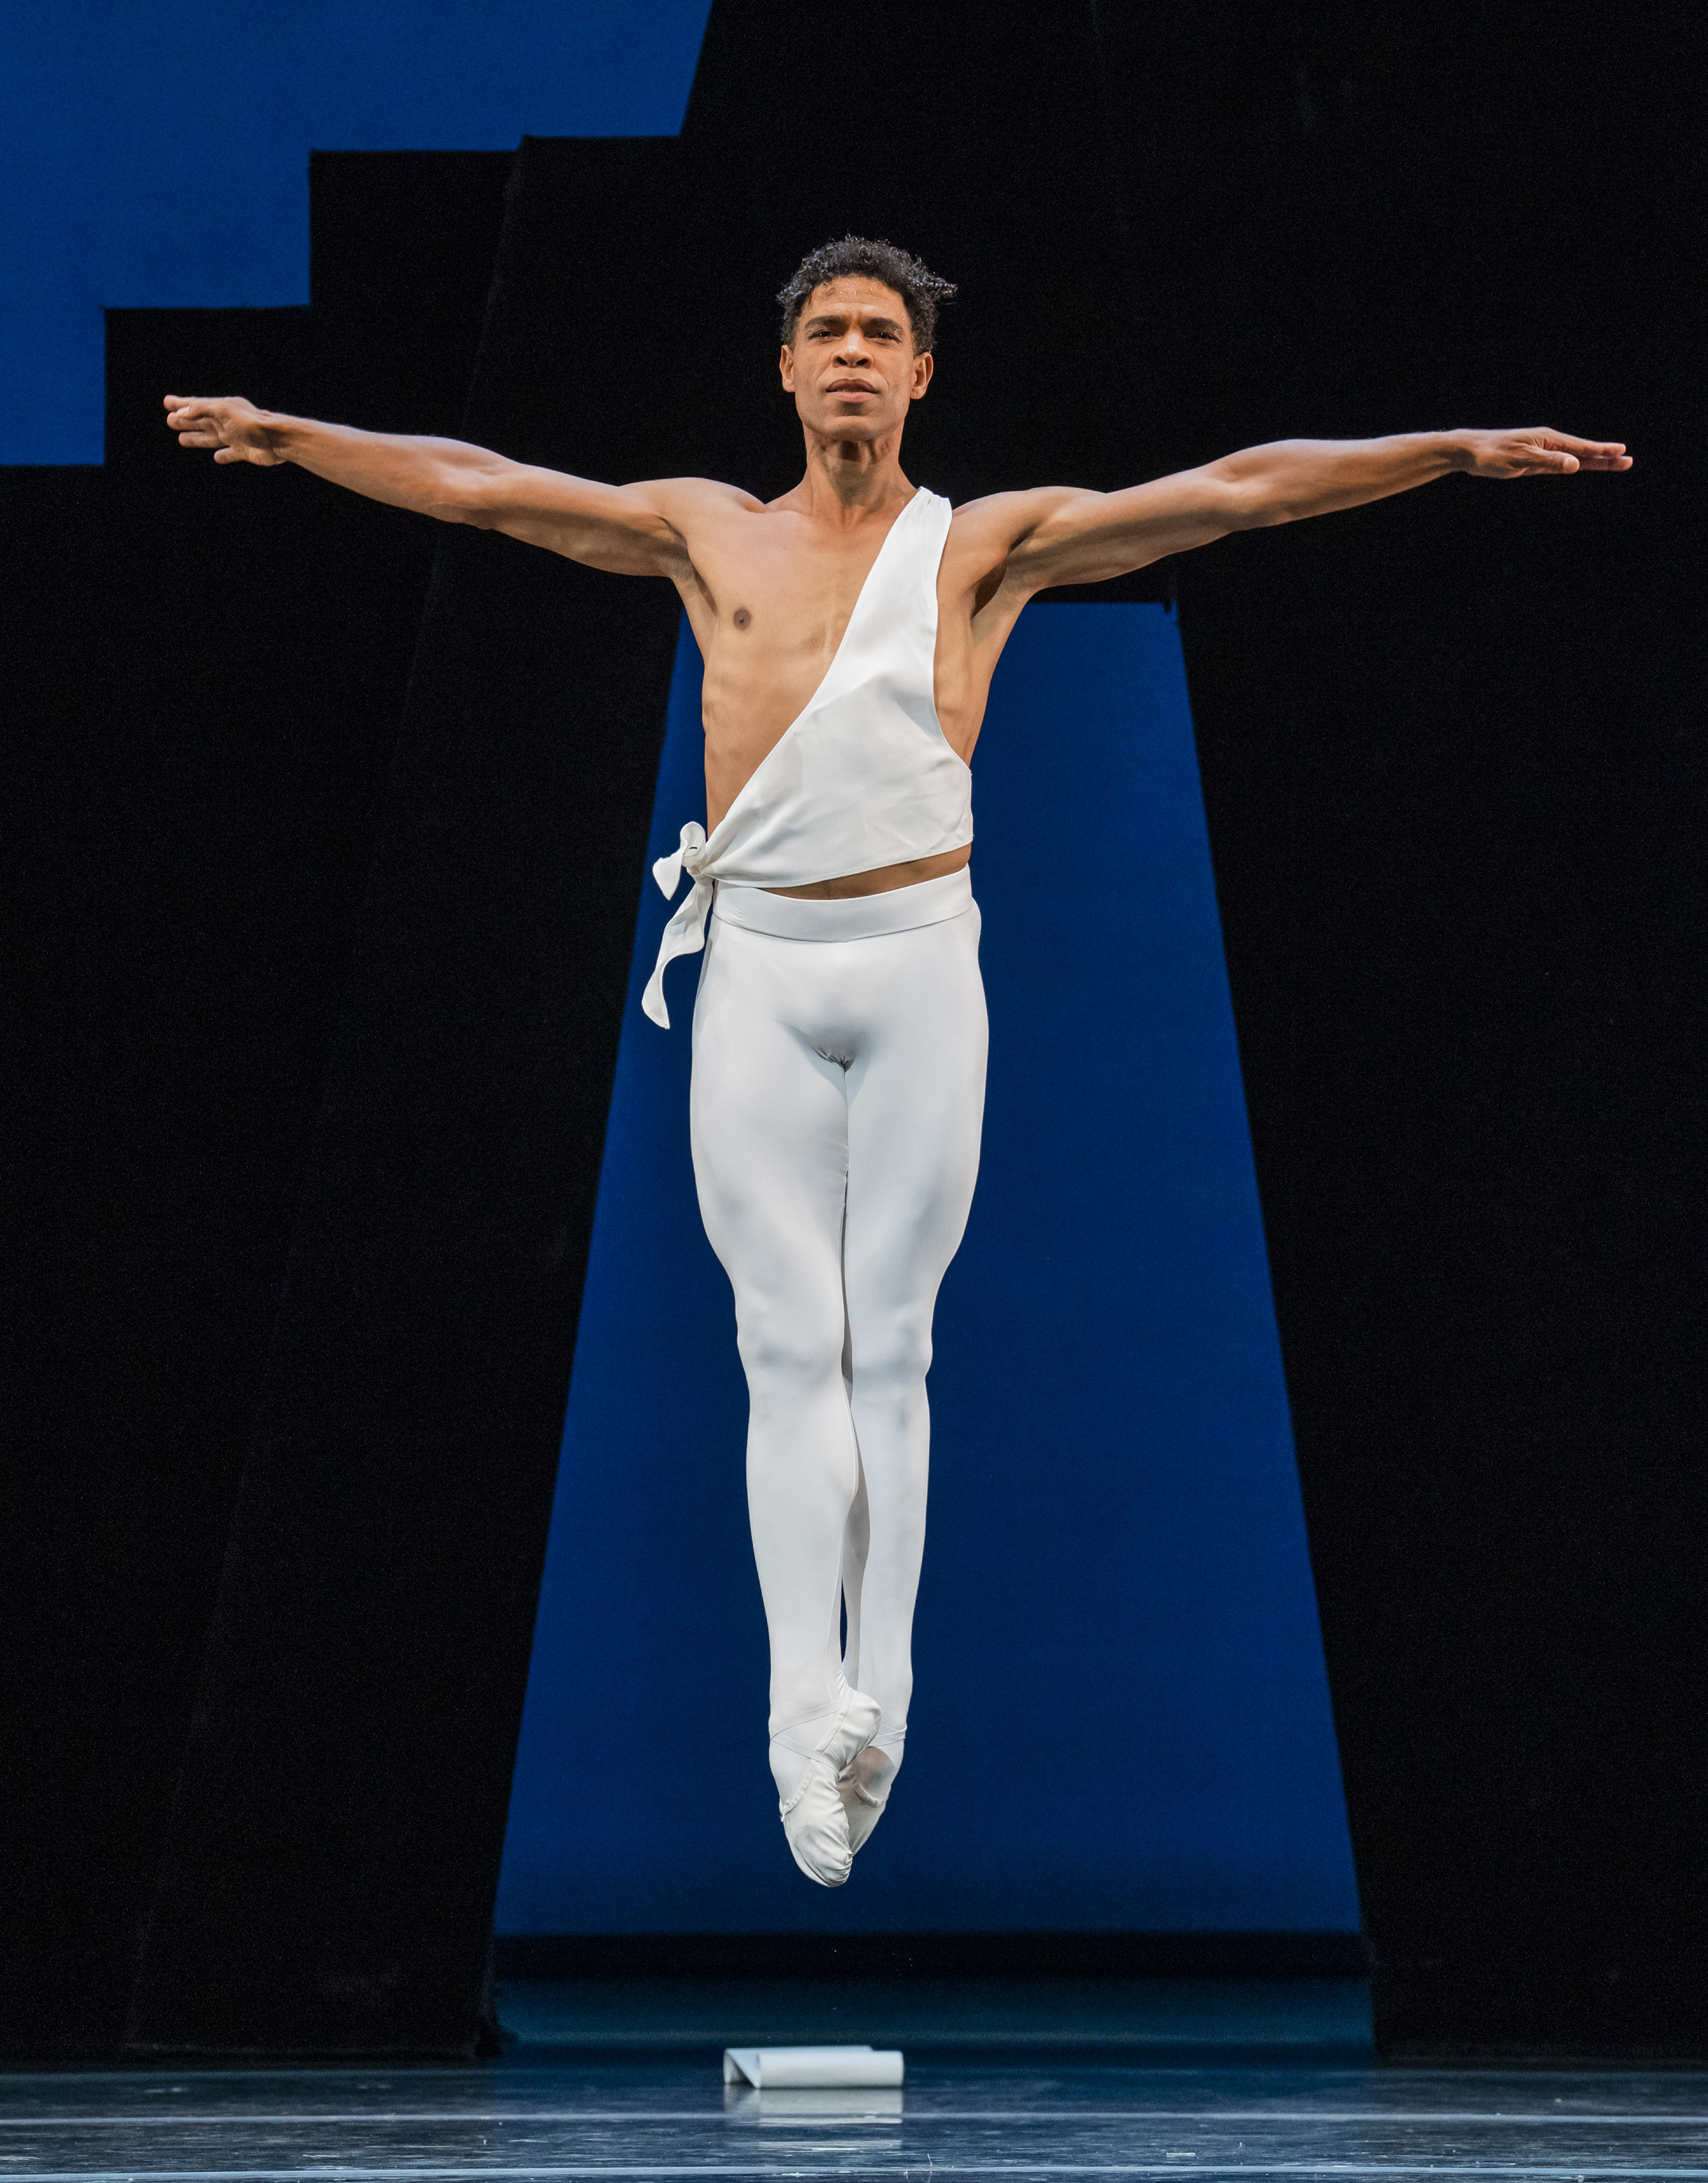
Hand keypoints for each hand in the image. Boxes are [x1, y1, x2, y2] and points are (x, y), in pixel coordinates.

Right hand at [162, 393, 283, 465]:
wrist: (278, 440)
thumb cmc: (252, 423)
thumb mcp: (224, 411)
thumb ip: (203, 409)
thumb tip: (182, 411)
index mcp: (221, 409)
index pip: (196, 406)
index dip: (181, 405)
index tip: (167, 402)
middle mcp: (227, 422)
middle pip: (201, 422)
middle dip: (185, 421)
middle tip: (170, 421)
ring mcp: (235, 437)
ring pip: (211, 438)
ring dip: (196, 438)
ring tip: (181, 440)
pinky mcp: (245, 452)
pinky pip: (230, 454)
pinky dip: (222, 456)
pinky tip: (216, 457)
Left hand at [1458, 427, 1631, 477]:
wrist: (1472, 452)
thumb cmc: (1494, 454)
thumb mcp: (1522, 459)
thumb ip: (1550, 461)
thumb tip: (1576, 464)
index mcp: (1549, 439)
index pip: (1581, 447)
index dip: (1602, 451)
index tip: (1621, 451)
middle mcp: (1549, 444)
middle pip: (1583, 452)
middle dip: (1605, 457)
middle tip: (1628, 461)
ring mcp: (1543, 453)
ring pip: (1574, 459)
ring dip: (1594, 462)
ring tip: (1614, 464)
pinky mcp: (1534, 462)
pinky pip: (1560, 465)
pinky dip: (1574, 466)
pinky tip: (1584, 466)